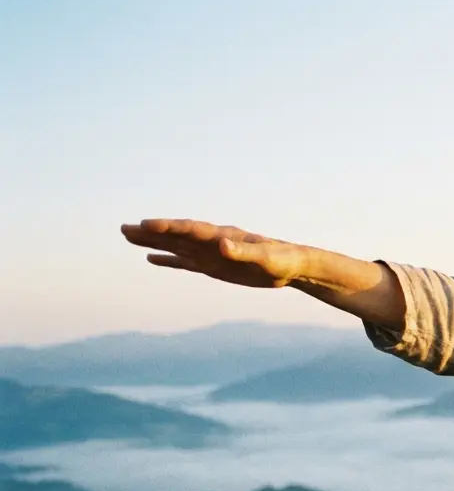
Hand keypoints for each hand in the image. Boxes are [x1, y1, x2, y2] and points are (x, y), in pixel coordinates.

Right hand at [121, 219, 308, 288]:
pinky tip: (151, 259)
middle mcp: (212, 242)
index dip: (168, 227)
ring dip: (152, 242)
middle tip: (123, 228)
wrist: (291, 265)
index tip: (145, 224)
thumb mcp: (265, 258)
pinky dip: (168, 260)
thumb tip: (222, 246)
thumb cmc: (281, 259)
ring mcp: (210, 254)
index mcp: (223, 236)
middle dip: (150, 232)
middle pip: (176, 235)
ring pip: (175, 246)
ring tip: (128, 237)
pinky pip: (185, 262)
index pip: (190, 230)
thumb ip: (243, 252)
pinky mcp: (213, 266)